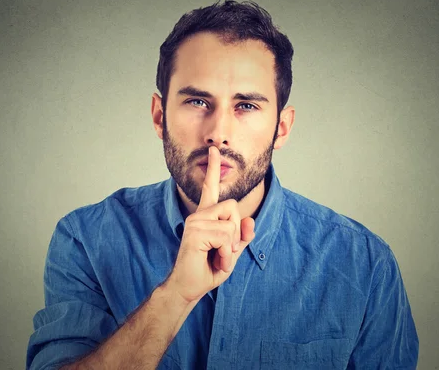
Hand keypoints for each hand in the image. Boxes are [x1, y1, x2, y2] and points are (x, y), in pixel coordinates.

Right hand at [166, 146, 255, 302]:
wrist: (189, 287)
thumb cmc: (207, 269)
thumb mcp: (232, 252)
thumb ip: (242, 236)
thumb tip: (249, 220)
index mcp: (205, 216)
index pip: (210, 188)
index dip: (213, 168)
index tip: (214, 150)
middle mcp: (199, 215)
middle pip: (233, 207)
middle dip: (236, 232)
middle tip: (224, 251)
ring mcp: (195, 221)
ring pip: (231, 224)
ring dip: (230, 247)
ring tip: (217, 257)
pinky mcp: (195, 232)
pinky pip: (225, 237)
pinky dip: (225, 253)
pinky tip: (214, 260)